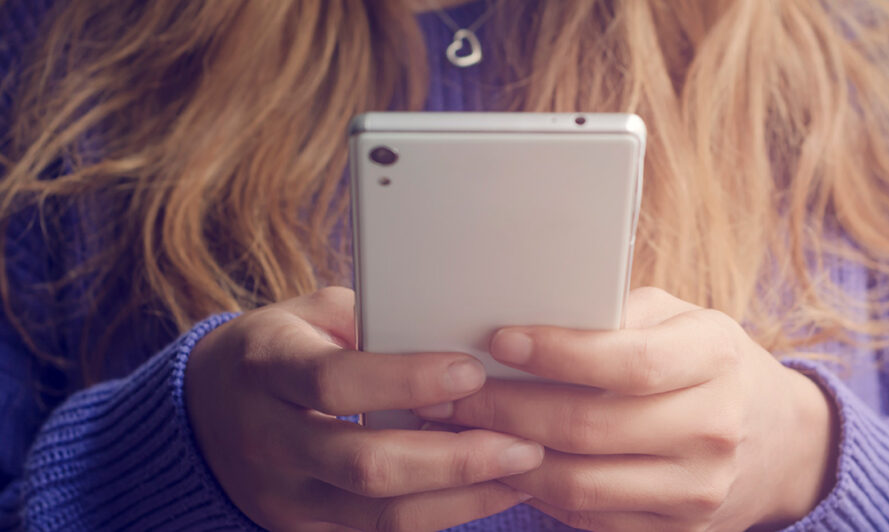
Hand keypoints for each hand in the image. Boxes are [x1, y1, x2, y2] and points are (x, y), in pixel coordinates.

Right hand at [185, 287, 543, 530]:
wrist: (202, 413)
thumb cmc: (276, 350)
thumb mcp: (308, 314)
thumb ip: (369, 319)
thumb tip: (452, 329)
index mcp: (265, 369)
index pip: (335, 381)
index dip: (406, 380)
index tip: (470, 371)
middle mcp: (266, 440)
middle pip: (363, 465)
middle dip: (452, 459)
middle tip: (521, 444)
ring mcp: (281, 497)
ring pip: (377, 515)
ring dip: (459, 497)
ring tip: (520, 472)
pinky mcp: (302, 528)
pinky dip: (438, 516)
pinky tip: (486, 492)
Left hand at [415, 287, 837, 530]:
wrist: (780, 442)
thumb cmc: (709, 365)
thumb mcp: (681, 320)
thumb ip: (617, 315)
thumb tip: (529, 313)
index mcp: (714, 359)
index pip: (629, 361)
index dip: (557, 353)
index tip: (501, 339)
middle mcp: (712, 429)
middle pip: (589, 427)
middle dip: (507, 410)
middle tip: (455, 393)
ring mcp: (698, 491)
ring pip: (579, 483)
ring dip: (509, 457)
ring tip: (465, 430)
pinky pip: (589, 517)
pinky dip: (538, 491)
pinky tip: (506, 463)